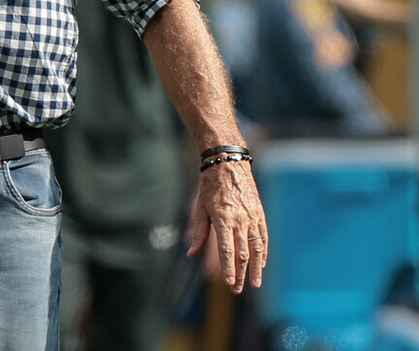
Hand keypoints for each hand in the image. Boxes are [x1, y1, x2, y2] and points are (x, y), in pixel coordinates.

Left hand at [187, 160, 266, 292]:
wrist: (228, 164)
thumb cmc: (210, 186)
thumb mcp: (199, 208)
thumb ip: (199, 232)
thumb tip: (191, 254)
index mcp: (223, 218)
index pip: (227, 249)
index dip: (229, 268)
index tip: (230, 284)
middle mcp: (240, 219)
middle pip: (242, 252)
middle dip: (241, 273)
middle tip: (238, 290)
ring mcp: (252, 217)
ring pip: (256, 247)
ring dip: (256, 267)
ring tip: (256, 284)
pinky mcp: (260, 213)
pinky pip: (263, 237)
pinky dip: (263, 252)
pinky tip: (262, 263)